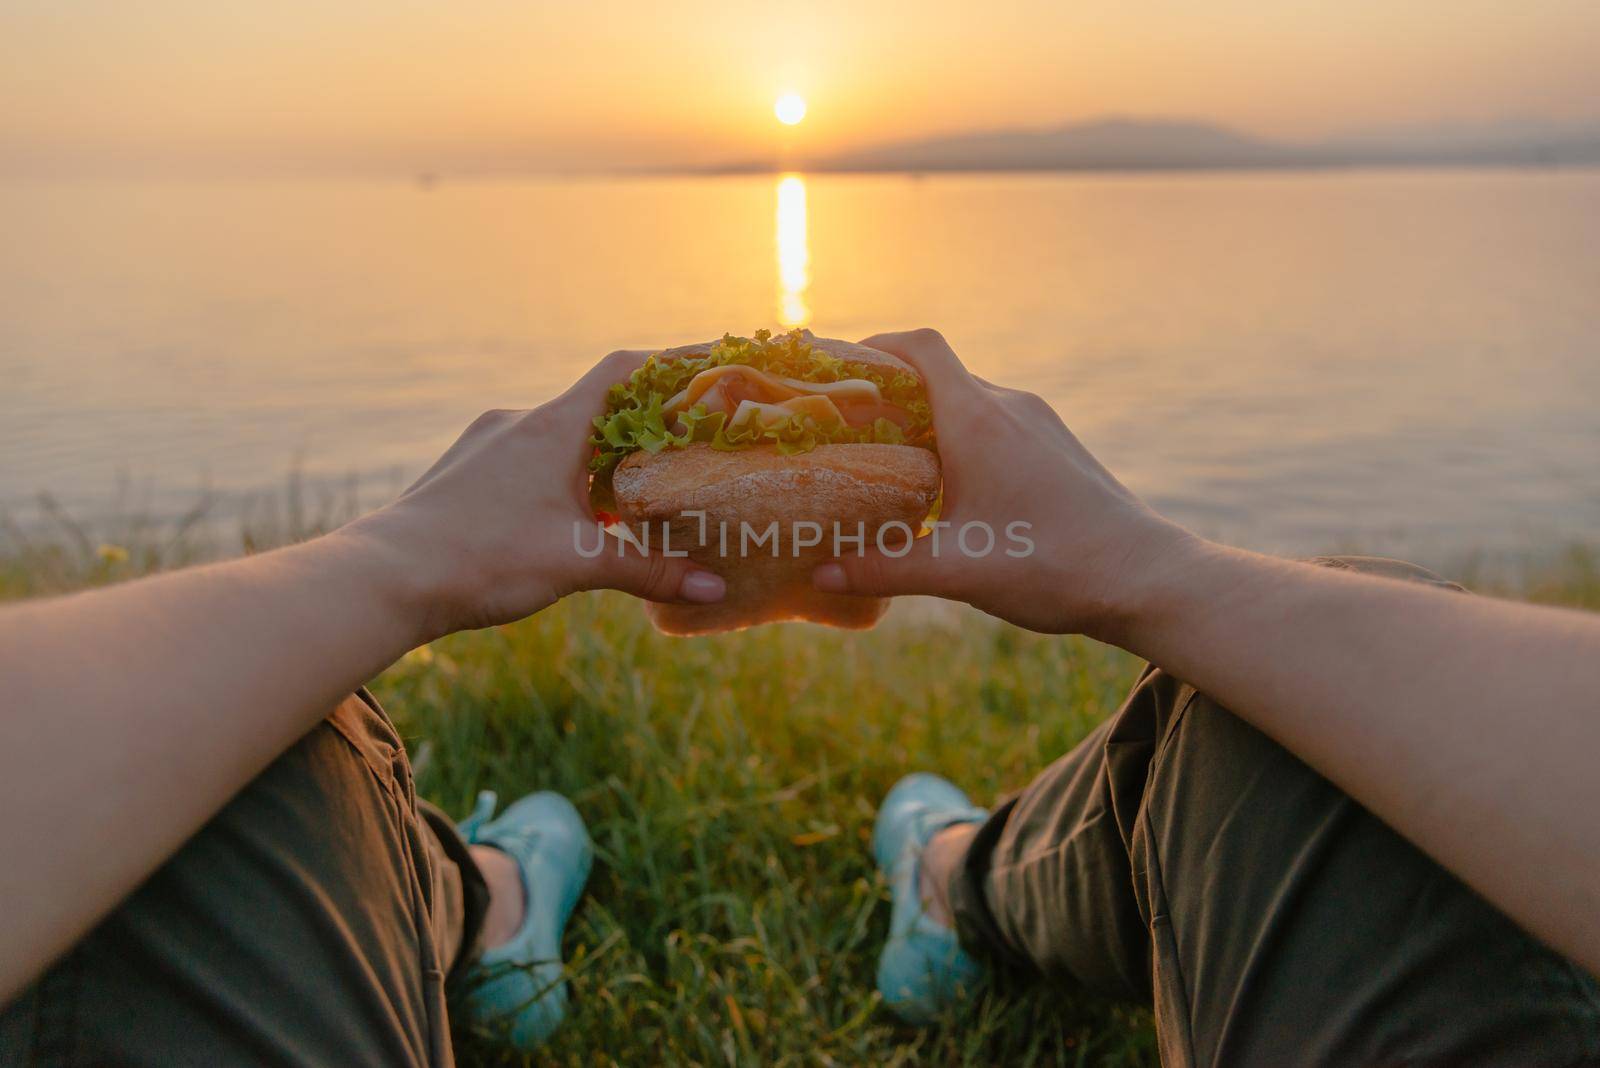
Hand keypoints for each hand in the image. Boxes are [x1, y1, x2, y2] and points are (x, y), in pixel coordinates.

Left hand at [343, 350, 725, 640]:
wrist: (384, 578)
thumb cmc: (482, 559)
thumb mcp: (578, 565)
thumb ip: (649, 571)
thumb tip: (714, 588)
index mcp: (554, 427)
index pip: (624, 371)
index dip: (671, 363)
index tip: (710, 362)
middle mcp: (519, 422)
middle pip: (596, 404)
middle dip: (643, 421)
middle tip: (685, 440)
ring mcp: (487, 445)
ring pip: (559, 436)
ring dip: (599, 455)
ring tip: (634, 488)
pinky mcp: (464, 472)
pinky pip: (527, 461)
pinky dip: (561, 477)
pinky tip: (570, 516)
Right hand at [812, 329, 1193, 635]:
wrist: (1146, 578)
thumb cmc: (1051, 565)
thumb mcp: (956, 571)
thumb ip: (883, 569)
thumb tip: (819, 574)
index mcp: (978, 419)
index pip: (919, 348)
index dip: (873, 348)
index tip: (836, 370)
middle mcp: (1009, 407)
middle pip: (937, 375)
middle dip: (888, 394)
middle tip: (846, 429)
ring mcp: (1038, 424)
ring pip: (968, 402)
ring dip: (926, 420)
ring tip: (890, 462)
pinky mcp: (1057, 447)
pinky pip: (996, 424)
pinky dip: (961, 439)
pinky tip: (949, 488)